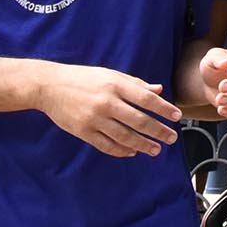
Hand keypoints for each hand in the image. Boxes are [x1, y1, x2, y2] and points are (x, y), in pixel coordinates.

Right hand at [38, 64, 180, 156]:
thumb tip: (159, 89)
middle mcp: (106, 102)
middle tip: (172, 138)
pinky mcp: (83, 132)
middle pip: (138, 120)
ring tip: (156, 150)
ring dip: (143, 145)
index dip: (163, 108)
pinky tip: (132, 152)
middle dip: (158, 131)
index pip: (146, 98)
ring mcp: (94, 119)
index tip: (177, 116)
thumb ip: (135, 83)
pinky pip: (106, 145)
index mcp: (115, 85)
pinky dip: (121, 151)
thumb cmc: (83, 78)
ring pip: (124, 136)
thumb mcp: (110, 74)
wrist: (49, 87)